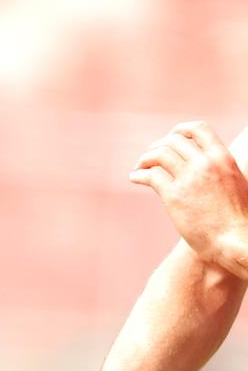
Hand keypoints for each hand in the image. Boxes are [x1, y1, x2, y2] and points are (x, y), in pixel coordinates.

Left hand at [130, 121, 247, 271]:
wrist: (236, 241)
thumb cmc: (238, 217)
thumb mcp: (236, 182)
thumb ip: (221, 169)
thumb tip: (206, 161)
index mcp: (223, 158)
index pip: (198, 129)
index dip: (180, 130)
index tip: (171, 137)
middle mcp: (205, 164)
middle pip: (173, 141)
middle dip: (158, 146)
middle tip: (150, 157)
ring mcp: (189, 179)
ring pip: (158, 154)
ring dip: (145, 159)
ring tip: (140, 166)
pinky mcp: (174, 196)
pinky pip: (150, 176)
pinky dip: (139, 174)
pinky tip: (134, 177)